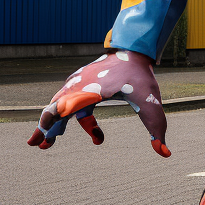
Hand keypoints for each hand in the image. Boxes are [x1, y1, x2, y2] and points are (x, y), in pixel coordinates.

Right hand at [27, 51, 169, 156]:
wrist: (134, 50)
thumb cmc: (140, 76)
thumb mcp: (150, 102)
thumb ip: (156, 127)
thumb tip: (165, 154)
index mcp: (90, 91)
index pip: (62, 106)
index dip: (50, 120)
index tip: (43, 134)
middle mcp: (79, 87)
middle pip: (55, 109)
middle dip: (47, 128)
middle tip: (39, 146)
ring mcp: (77, 84)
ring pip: (60, 106)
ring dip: (56, 125)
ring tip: (49, 143)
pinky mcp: (81, 84)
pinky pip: (72, 104)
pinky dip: (73, 118)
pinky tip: (97, 136)